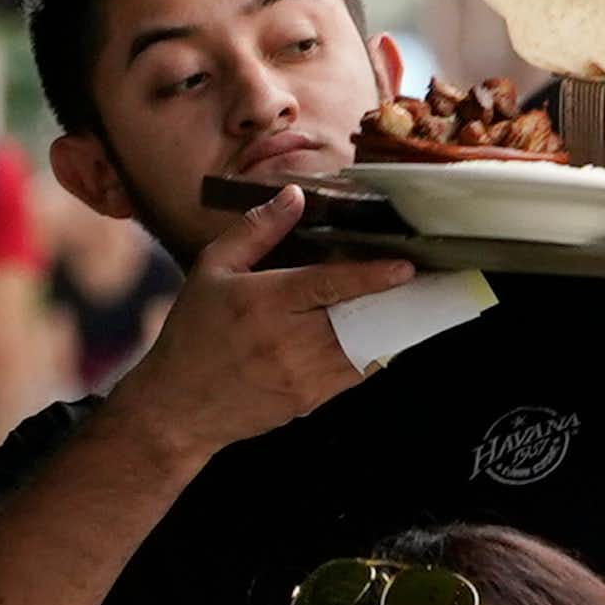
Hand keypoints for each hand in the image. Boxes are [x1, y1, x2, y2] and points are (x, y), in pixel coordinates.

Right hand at [107, 187, 416, 467]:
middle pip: (358, 319)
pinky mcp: (309, 400)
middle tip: (426, 282)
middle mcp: (288, 341)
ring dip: (388, 329)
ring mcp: (302, 376)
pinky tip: (377, 335)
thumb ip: (255, 231)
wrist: (178, 407)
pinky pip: (354, 375)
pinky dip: (371, 354)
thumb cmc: (193, 335)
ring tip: (412, 306)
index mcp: (265, 302)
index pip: (329, 285)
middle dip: (394, 302)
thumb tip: (294, 197)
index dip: (372, 275)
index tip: (405, 266)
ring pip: (363, 350)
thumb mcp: (211, 270)